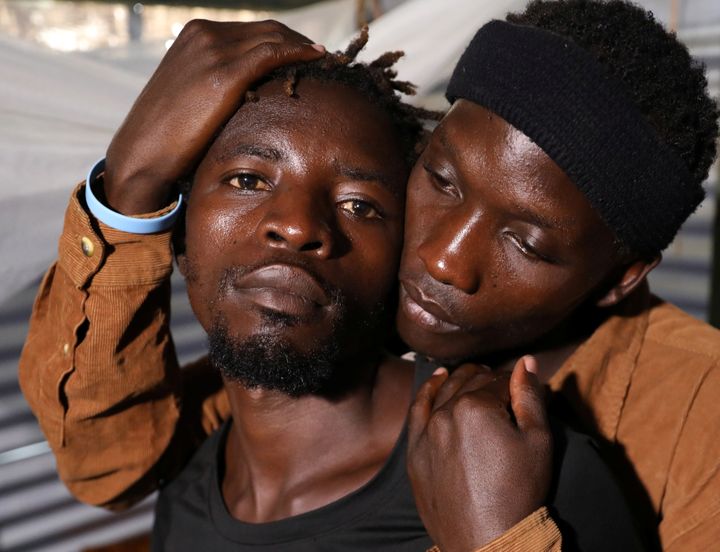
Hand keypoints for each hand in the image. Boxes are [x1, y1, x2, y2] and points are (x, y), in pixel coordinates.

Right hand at [104, 19, 324, 213]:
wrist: (144, 152)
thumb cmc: (168, 136)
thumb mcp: (192, 96)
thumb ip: (216, 82)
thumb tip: (249, 93)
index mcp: (195, 35)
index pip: (252, 30)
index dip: (284, 40)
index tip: (307, 54)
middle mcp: (204, 34)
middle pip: (267, 29)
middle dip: (299, 41)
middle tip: (324, 58)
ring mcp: (213, 51)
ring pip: (273, 37)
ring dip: (304, 47)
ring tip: (327, 62)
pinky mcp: (224, 73)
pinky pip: (272, 53)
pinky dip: (298, 53)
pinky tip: (317, 59)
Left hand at [407, 357, 552, 551]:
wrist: (486, 541)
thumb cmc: (518, 492)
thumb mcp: (537, 441)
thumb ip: (530, 396)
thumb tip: (525, 361)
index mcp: (476, 406)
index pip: (498, 381)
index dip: (513, 385)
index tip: (521, 393)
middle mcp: (445, 413)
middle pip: (470, 382)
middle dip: (488, 379)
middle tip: (501, 386)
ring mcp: (426, 432)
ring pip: (445, 391)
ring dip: (461, 379)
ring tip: (473, 375)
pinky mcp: (414, 451)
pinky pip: (418, 410)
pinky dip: (428, 391)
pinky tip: (437, 379)